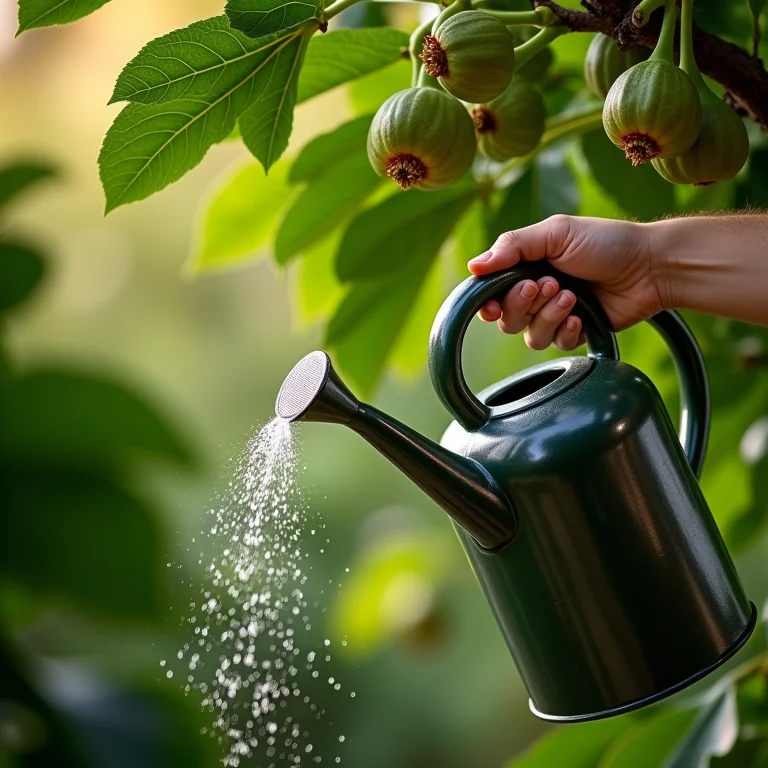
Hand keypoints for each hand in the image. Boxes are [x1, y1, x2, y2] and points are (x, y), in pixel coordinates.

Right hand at [468, 215, 660, 350]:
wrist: (650, 266)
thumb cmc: (605, 242)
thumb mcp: (556, 233)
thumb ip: (512, 246)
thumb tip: (474, 267)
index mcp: (526, 266)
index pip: (491, 293)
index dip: (487, 303)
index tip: (491, 305)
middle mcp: (537, 292)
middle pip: (506, 319)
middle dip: (522, 305)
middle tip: (546, 285)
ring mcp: (556, 314)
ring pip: (530, 336)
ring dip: (547, 317)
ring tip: (570, 297)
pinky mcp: (577, 332)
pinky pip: (557, 344)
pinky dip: (566, 330)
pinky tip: (581, 317)